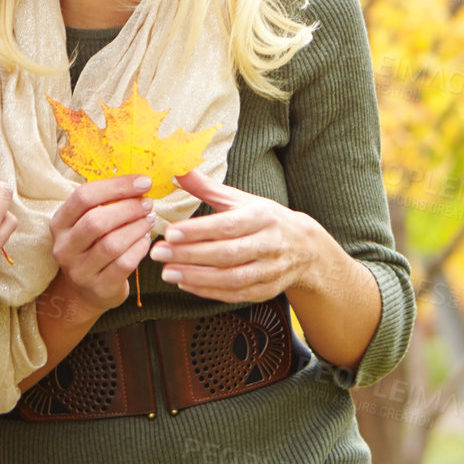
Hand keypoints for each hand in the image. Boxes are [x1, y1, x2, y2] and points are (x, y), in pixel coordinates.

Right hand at [48, 175, 155, 318]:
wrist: (85, 291)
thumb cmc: (92, 246)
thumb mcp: (86, 223)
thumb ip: (104, 203)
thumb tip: (139, 182)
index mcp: (59, 223)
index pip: (83, 197)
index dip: (116, 186)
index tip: (143, 182)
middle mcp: (64, 247)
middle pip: (96, 221)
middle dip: (127, 208)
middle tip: (147, 203)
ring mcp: (79, 271)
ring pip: (111, 244)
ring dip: (136, 227)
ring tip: (149, 219)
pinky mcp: (99, 288)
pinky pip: (124, 264)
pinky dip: (139, 248)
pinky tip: (145, 240)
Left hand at [148, 168, 322, 303]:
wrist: (305, 247)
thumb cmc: (264, 218)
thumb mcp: (239, 199)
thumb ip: (207, 187)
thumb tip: (177, 168)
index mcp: (261, 217)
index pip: (227, 226)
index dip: (198, 231)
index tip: (170, 232)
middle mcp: (268, 245)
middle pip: (227, 254)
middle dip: (190, 255)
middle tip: (158, 253)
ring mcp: (269, 271)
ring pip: (231, 278)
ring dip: (196, 277)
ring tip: (167, 272)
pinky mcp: (266, 291)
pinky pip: (235, 294)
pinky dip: (209, 291)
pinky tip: (185, 284)